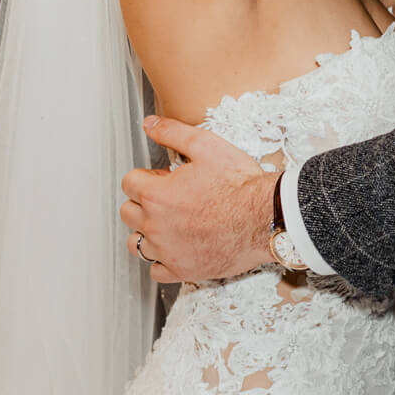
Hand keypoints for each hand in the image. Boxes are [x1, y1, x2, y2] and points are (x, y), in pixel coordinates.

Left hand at [120, 115, 274, 284]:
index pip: (129, 183)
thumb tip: (150, 124)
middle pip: (128, 212)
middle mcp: (156, 226)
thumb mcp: (206, 146)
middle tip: (169, 197)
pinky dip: (161, 260)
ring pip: (136, 243)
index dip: (146, 176)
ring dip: (147, 231)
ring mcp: (168, 252)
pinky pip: (155, 270)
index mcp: (157, 195)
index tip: (163, 178)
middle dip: (143, 201)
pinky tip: (176, 247)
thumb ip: (172, 132)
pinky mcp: (183, 270)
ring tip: (168, 222)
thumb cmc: (240, 185)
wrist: (266, 217)